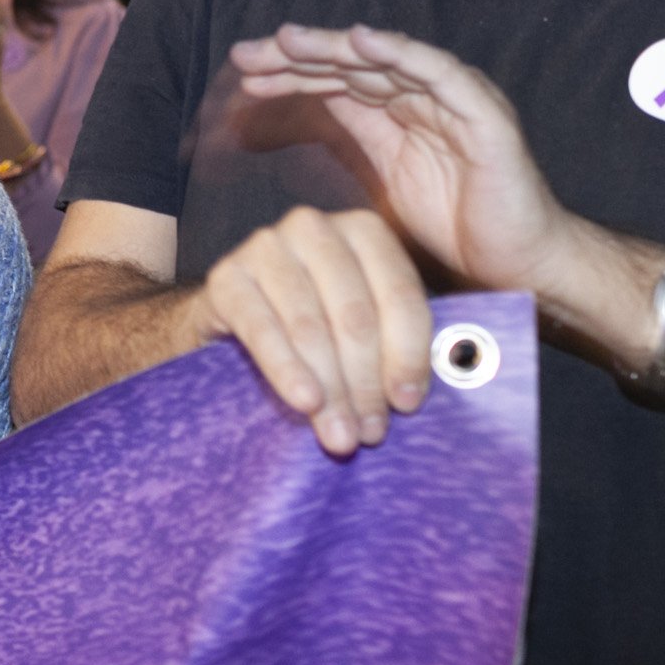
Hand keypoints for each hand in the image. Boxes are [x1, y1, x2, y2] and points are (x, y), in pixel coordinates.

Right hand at [192, 206, 434, 457]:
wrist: (233, 329)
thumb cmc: (317, 333)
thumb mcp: (365, 329)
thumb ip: (399, 341)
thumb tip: (438, 383)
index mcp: (365, 232)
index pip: (399, 294)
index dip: (407, 355)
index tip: (407, 405)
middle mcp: (314, 228)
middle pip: (355, 314)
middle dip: (365, 381)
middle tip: (369, 433)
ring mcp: (265, 246)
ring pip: (311, 325)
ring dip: (330, 387)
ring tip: (340, 436)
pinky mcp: (225, 276)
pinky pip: (260, 327)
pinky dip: (285, 369)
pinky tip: (304, 402)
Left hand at [229, 25, 575, 294]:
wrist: (517, 264)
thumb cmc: (456, 227)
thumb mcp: (386, 180)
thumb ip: (356, 139)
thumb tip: (302, 113)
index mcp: (398, 111)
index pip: (337, 80)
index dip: (291, 73)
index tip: (244, 74)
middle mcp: (424, 96)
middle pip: (353, 64)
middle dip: (298, 57)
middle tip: (247, 54)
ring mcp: (455, 100)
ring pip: (387, 62)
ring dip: (335, 49)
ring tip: (288, 42)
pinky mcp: (484, 115)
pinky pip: (440, 75)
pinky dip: (403, 55)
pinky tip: (363, 43)